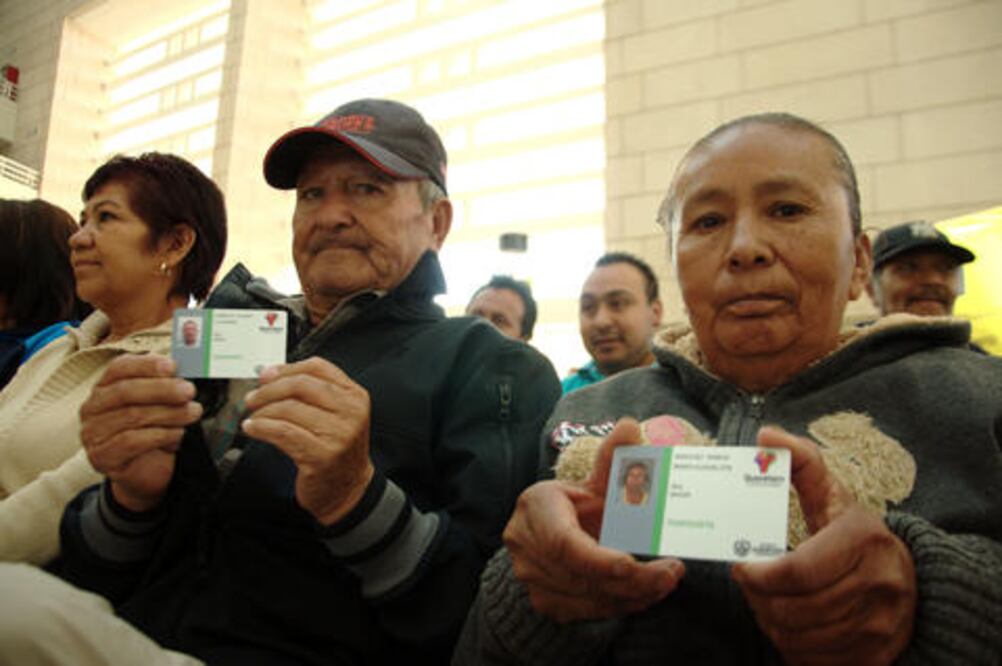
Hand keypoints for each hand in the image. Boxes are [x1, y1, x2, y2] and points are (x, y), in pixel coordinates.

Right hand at [79, 354, 201, 511]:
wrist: (146, 471)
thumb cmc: (152, 431)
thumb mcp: (159, 404)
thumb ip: (165, 384)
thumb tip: (185, 368)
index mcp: (105, 387)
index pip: (119, 368)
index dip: (146, 365)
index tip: (173, 366)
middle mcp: (93, 407)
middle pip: (126, 391)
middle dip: (162, 389)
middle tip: (189, 391)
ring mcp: (93, 433)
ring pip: (132, 416)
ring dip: (169, 413)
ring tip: (193, 412)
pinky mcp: (100, 456)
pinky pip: (131, 441)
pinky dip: (160, 435)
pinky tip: (177, 433)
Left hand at [242, 357, 372, 524]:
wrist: (348, 489)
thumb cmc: (337, 450)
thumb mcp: (336, 415)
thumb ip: (312, 393)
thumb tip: (270, 374)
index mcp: (355, 396)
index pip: (318, 367)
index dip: (286, 368)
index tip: (266, 375)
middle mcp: (350, 412)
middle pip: (301, 384)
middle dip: (270, 389)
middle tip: (253, 397)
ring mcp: (338, 434)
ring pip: (289, 408)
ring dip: (263, 411)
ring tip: (254, 417)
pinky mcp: (321, 455)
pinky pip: (283, 432)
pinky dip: (262, 427)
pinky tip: (254, 428)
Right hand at [504, 418, 684, 622]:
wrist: (546, 532)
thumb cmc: (576, 504)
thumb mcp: (594, 481)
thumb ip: (612, 458)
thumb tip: (630, 425)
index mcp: (535, 508)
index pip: (564, 543)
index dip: (598, 559)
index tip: (632, 565)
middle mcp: (525, 546)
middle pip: (581, 575)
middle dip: (632, 580)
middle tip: (672, 573)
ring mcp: (532, 579)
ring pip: (588, 598)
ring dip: (634, 595)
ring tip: (667, 581)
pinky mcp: (546, 602)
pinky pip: (589, 611)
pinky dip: (622, 605)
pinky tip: (648, 594)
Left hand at [731, 426, 916, 664]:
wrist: (911, 582)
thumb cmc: (855, 534)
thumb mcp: (832, 495)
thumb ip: (800, 463)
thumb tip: (766, 436)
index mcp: (864, 539)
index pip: (798, 571)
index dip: (758, 575)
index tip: (740, 567)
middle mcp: (880, 585)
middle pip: (793, 608)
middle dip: (758, 598)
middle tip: (749, 584)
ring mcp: (881, 626)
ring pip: (799, 637)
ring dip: (770, 622)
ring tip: (766, 600)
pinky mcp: (876, 657)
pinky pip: (813, 660)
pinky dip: (791, 646)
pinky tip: (788, 624)